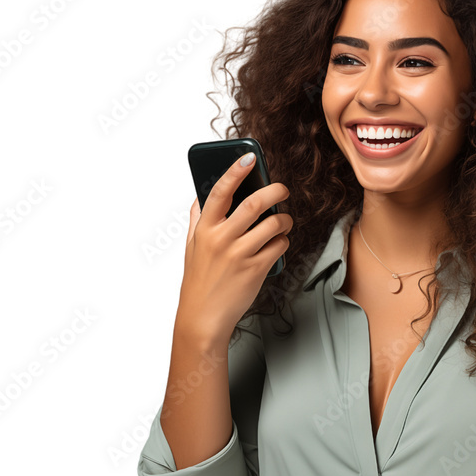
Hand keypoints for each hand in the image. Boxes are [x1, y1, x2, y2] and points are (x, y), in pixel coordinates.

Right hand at [176, 153, 292, 342]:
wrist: (203, 318)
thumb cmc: (199, 280)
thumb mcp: (192, 247)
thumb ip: (198, 220)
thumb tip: (201, 195)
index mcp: (204, 229)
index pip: (219, 192)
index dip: (235, 172)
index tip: (249, 157)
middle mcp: (221, 239)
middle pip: (254, 204)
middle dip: (275, 191)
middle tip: (282, 190)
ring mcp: (239, 255)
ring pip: (273, 224)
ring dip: (284, 219)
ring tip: (282, 221)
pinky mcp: (256, 270)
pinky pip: (279, 246)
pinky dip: (283, 241)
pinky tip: (277, 244)